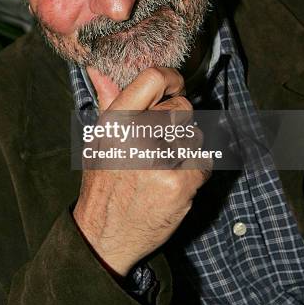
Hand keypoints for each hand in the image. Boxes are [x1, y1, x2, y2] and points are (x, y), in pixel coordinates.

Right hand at [73, 67, 210, 275]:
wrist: (104, 236)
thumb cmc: (104, 182)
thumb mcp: (99, 139)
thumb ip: (109, 102)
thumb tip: (99, 68)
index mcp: (115, 121)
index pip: (153, 78)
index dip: (172, 79)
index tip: (176, 88)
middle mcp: (135, 136)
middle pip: (183, 108)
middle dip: (178, 124)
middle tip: (160, 145)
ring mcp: (158, 160)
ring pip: (196, 136)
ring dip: (187, 151)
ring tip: (163, 168)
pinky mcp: (179, 183)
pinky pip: (204, 161)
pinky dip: (195, 172)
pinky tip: (174, 183)